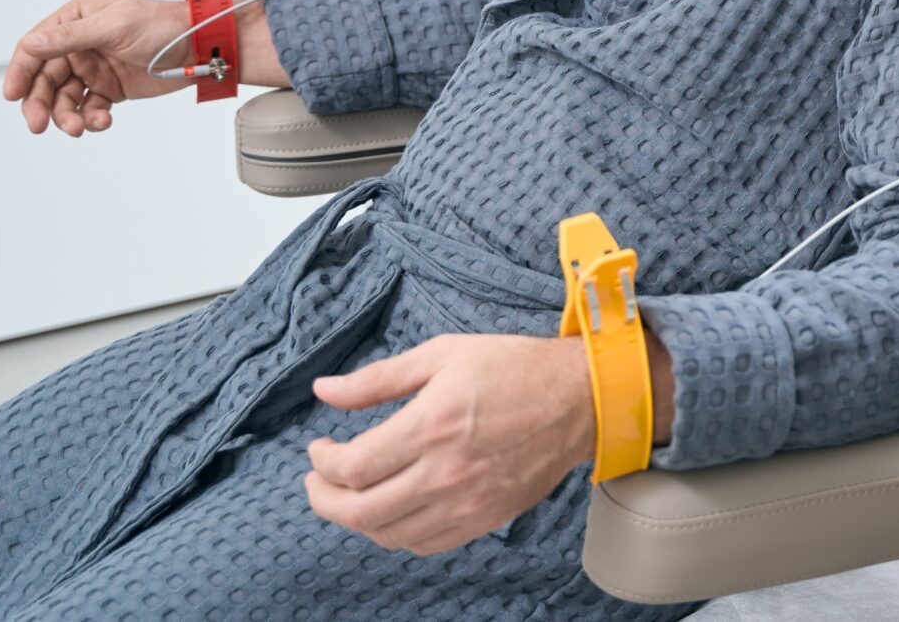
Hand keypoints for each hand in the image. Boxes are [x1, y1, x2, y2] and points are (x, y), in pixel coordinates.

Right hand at [3, 0, 187, 135]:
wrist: (200, 47)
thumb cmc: (164, 24)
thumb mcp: (115, 25)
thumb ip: (71, 36)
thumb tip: (32, 43)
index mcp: (78, 19)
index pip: (36, 47)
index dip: (20, 70)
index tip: (11, 93)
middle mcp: (82, 43)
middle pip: (45, 78)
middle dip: (39, 102)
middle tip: (38, 124)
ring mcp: (95, 67)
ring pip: (65, 98)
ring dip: (66, 116)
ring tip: (78, 127)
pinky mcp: (110, 88)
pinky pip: (89, 108)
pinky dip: (91, 118)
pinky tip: (101, 121)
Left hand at [305, 334, 598, 555]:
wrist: (580, 398)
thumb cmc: (514, 367)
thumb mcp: (442, 354)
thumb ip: (378, 379)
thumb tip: (324, 390)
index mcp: (430, 425)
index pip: (352, 468)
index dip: (322, 463)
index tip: (319, 449)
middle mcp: (444, 473)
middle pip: (360, 512)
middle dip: (324, 499)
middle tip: (317, 481)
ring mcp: (466, 503)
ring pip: (388, 534)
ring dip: (357, 519)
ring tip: (350, 496)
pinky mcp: (485, 519)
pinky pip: (424, 544)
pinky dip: (396, 533)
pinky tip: (392, 509)